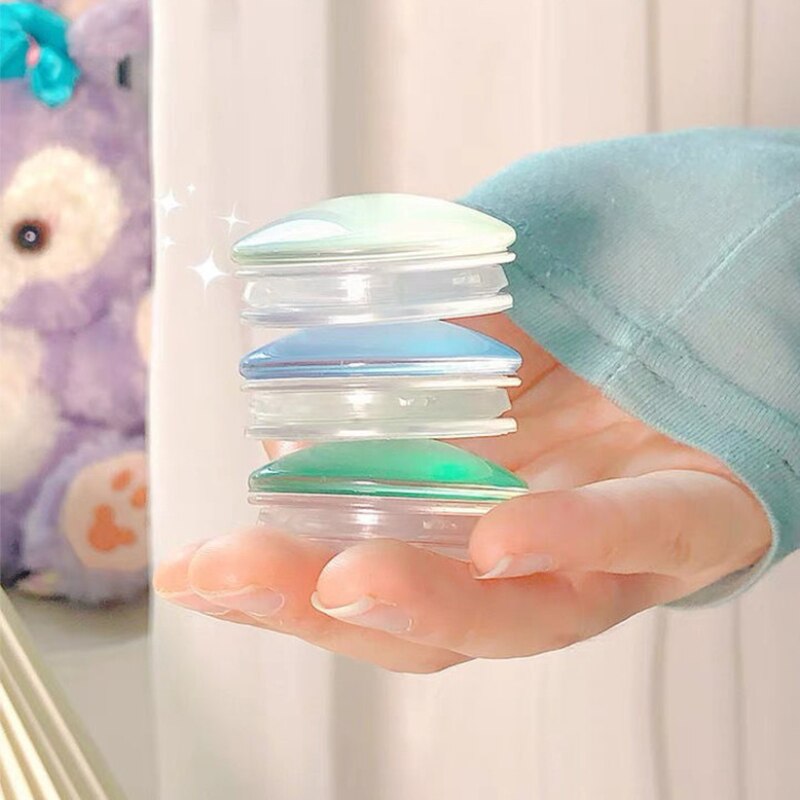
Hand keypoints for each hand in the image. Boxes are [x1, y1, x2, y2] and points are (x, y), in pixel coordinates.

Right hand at [154, 315, 770, 672]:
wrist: (723, 281)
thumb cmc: (586, 310)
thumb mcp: (471, 314)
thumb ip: (393, 340)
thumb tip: (287, 373)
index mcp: (469, 505)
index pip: (369, 565)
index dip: (279, 581)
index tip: (194, 569)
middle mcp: (535, 548)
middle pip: (428, 613)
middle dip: (318, 605)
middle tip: (233, 575)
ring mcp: (620, 545)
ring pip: (524, 612)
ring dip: (428, 601)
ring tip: (344, 578)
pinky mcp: (703, 514)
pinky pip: (647, 536)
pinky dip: (574, 542)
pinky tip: (503, 534)